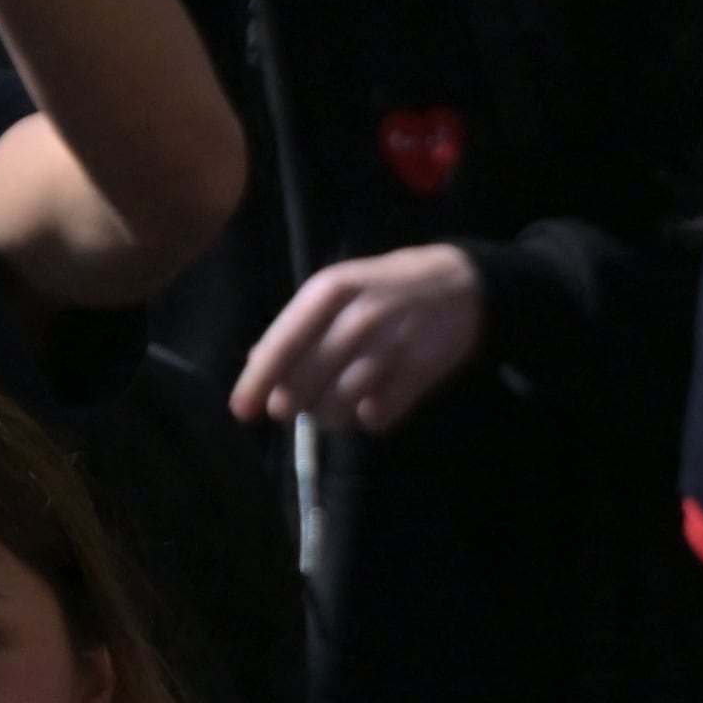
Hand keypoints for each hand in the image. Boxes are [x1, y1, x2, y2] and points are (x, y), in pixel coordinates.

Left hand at [233, 245, 489, 434]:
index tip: (242, 411)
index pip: (283, 345)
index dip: (258, 382)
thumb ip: (297, 325)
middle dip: (294, 405)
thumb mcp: (336, 291)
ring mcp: (393, 346)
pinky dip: (368, 418)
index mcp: (330, 291)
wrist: (460, 285)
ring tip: (332, 405)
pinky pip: (378, 416)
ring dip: (329, 416)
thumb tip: (255, 364)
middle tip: (297, 406)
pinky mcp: (421, 373)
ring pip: (340, 405)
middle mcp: (359, 317)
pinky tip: (370, 402)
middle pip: (307, 384)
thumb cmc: (384, 288)